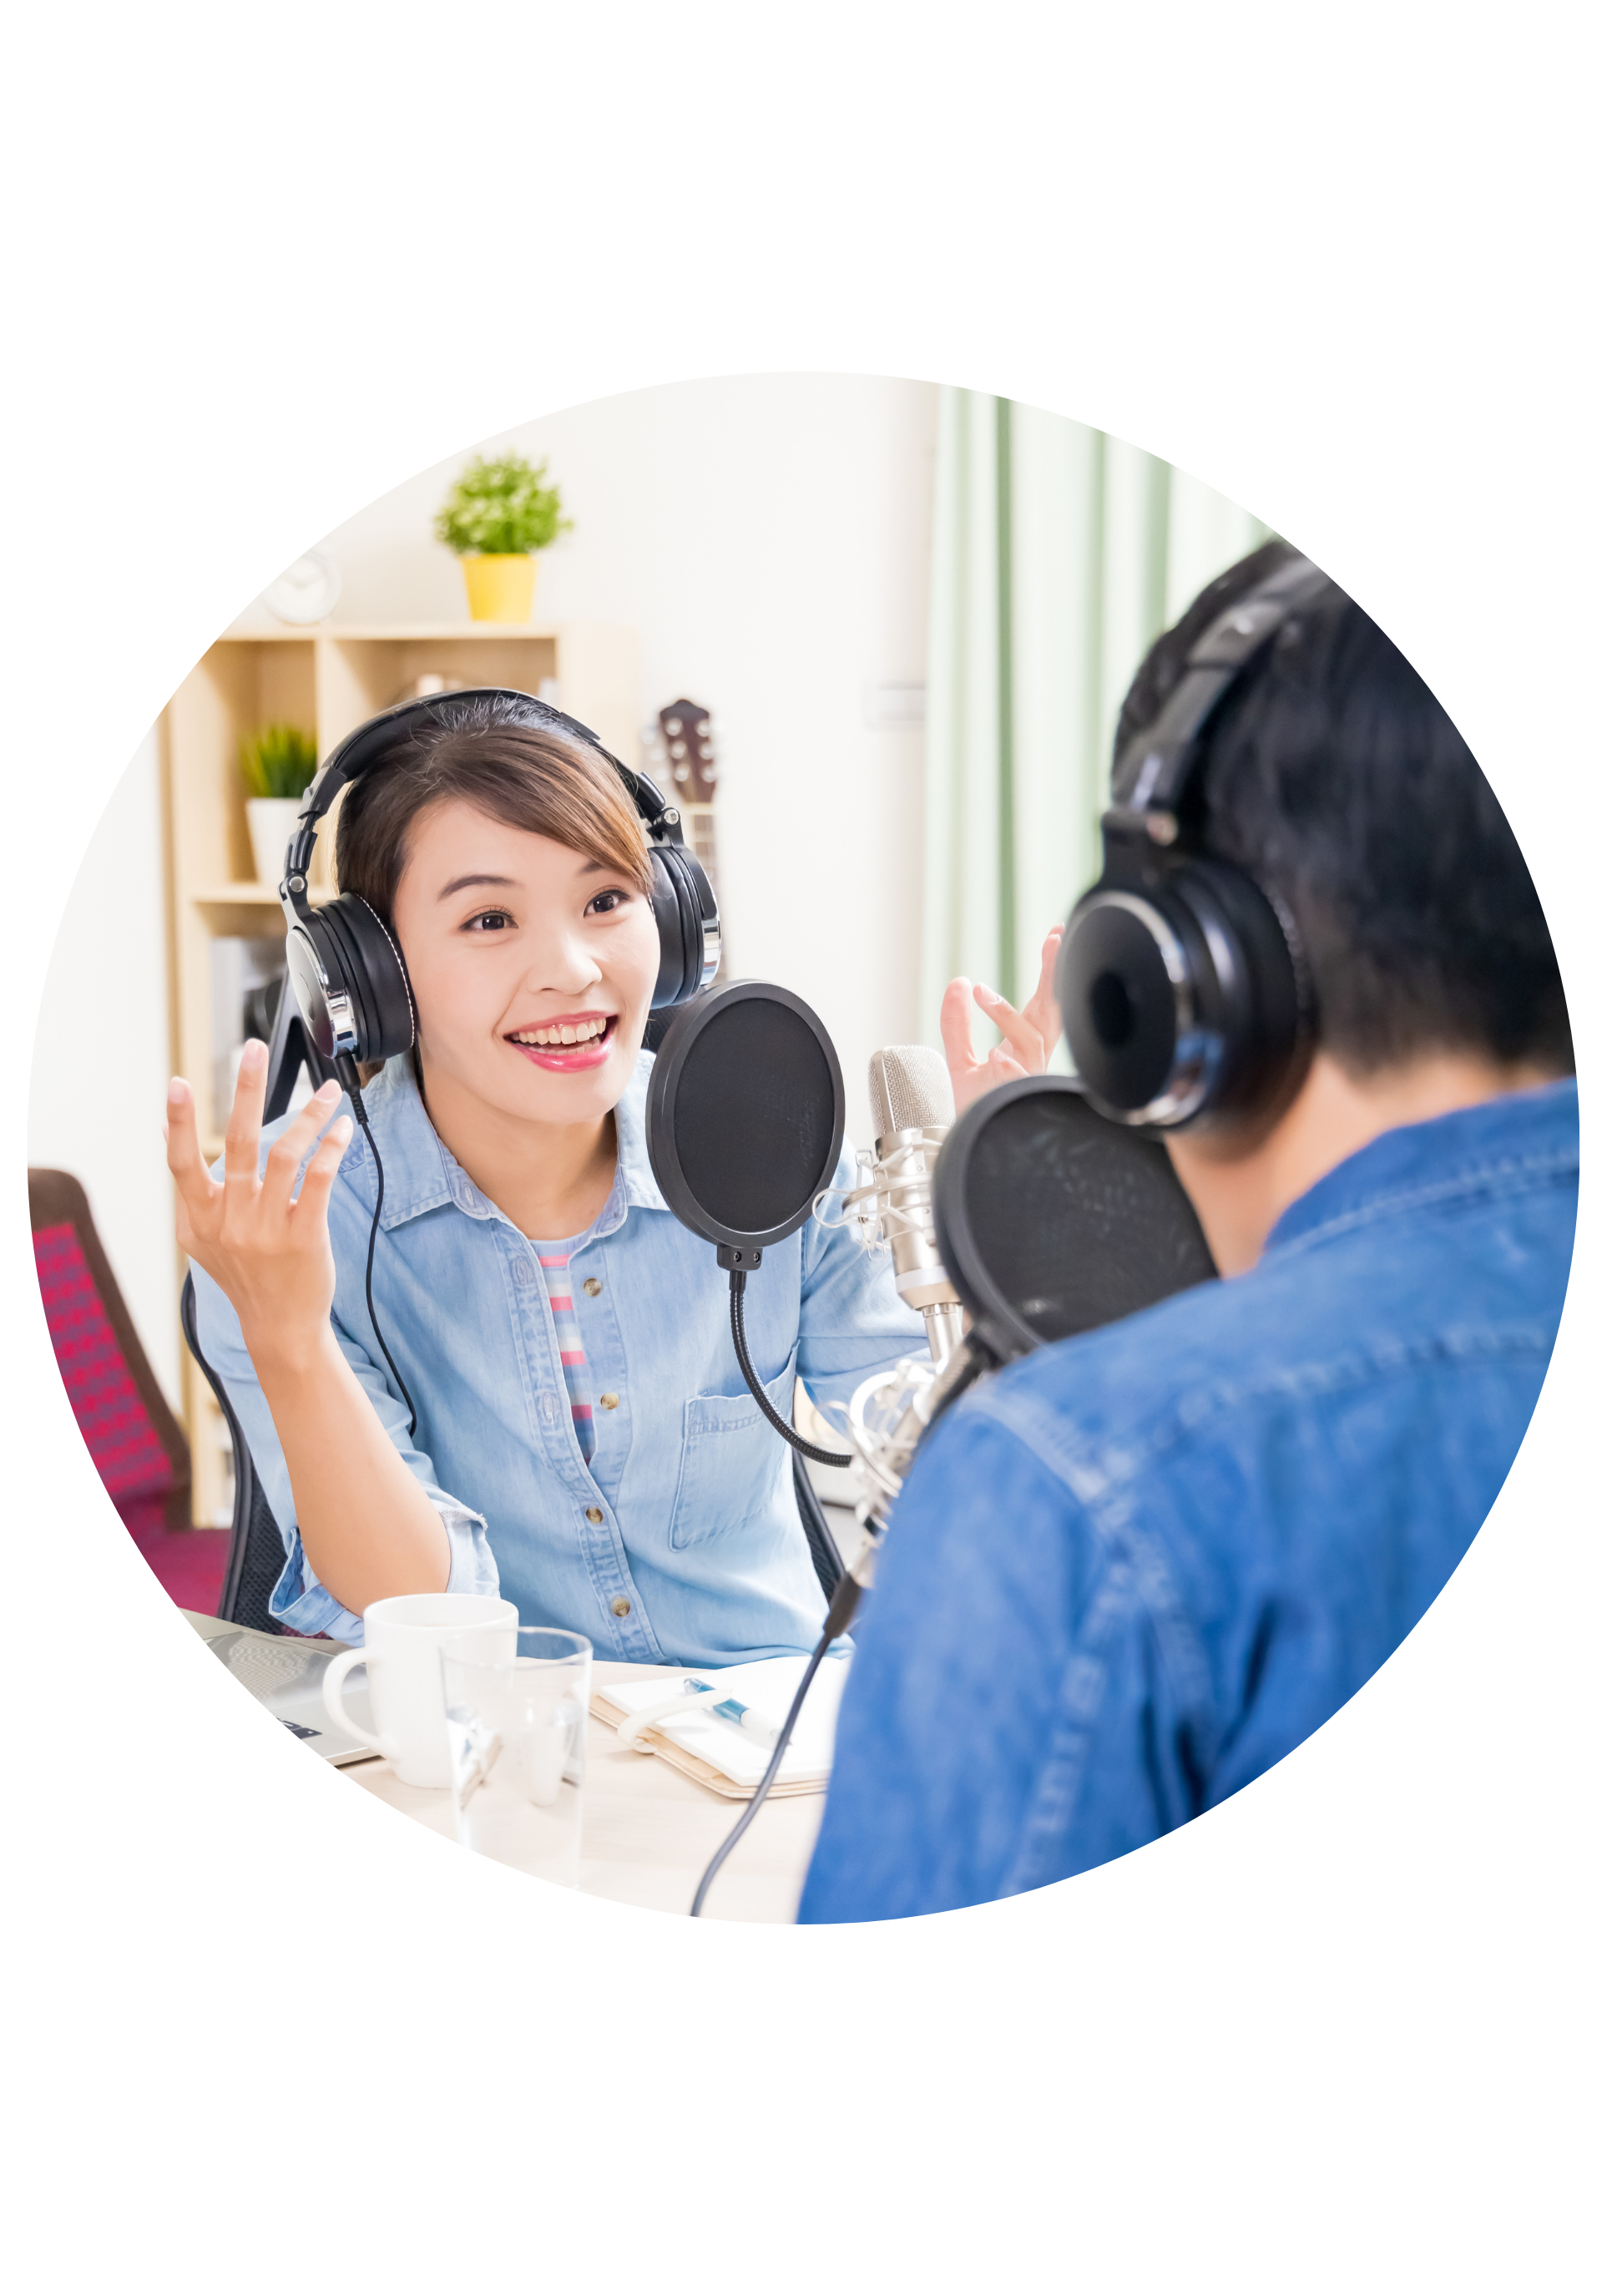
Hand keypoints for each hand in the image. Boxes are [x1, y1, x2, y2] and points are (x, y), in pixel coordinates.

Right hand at [167, 1041, 353, 1371]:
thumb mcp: (203, 1237)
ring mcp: (266, 1228)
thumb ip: (191, 1188)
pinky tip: (340, 1127)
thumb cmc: (243, 1274)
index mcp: (200, 1217)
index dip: (180, 1122)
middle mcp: (230, 1220)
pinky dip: (330, 1149)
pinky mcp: (303, 1236)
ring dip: (309, 1116)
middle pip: (237, 1144)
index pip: (182, 1162)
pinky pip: (318, 1180)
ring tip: (328, 1089)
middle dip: (245, 1091)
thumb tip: (168, 1134)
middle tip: (253, 1048)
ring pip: (285, 1155)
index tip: (179, 1083)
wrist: (278, 1326)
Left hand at [940, 925, 1063, 1117]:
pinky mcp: (1016, 1102)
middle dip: (1056, 976)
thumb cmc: (972, 1110)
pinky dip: (1010, 1067)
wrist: (963, 1147)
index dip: (1052, 971)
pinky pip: (1019, 1081)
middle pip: (1052, 1013)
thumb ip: (956, 1023)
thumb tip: (956, 984)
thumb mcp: (958, 1060)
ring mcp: (1026, 1081)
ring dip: (1009, 1016)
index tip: (1057, 935)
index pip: (1043, 1003)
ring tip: (981, 994)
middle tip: (1057, 940)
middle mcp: (1030, 1061)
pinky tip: (998, 1056)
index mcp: (1023, 1048)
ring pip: (1033, 1041)